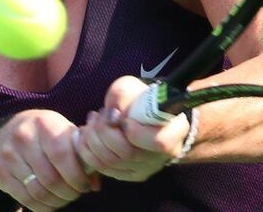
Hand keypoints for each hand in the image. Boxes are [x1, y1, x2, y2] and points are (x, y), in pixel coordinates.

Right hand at [0, 109, 99, 211]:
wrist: (9, 129)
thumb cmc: (46, 132)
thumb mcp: (63, 132)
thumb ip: (82, 153)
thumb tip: (95, 184)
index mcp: (45, 124)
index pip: (62, 155)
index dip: (76, 176)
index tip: (85, 185)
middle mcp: (24, 137)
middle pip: (50, 178)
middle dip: (69, 192)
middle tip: (76, 193)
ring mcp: (9, 155)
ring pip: (37, 191)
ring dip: (56, 201)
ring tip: (65, 198)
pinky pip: (24, 198)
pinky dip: (41, 207)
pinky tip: (50, 203)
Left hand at [74, 76, 190, 181]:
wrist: (141, 115)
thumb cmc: (139, 99)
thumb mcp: (133, 88)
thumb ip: (122, 96)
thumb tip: (112, 114)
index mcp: (174, 132)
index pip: (160, 142)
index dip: (137, 133)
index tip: (123, 118)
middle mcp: (161, 156)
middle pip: (128, 153)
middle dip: (105, 131)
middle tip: (99, 113)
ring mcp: (145, 169)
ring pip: (112, 162)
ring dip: (93, 139)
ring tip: (92, 121)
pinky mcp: (127, 175)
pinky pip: (102, 168)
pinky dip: (87, 150)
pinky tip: (87, 134)